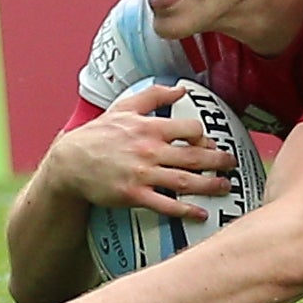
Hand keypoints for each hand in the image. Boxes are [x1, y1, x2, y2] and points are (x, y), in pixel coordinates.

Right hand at [43, 82, 238, 219]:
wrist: (70, 162)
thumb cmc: (99, 133)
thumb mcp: (125, 106)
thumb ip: (155, 94)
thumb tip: (182, 88)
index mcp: (150, 127)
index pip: (190, 129)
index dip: (204, 136)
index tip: (209, 142)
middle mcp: (149, 150)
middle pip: (194, 156)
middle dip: (218, 161)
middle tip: (232, 164)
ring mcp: (142, 174)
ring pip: (185, 181)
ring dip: (210, 185)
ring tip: (226, 188)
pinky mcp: (133, 195)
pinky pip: (165, 204)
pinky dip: (186, 210)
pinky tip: (201, 214)